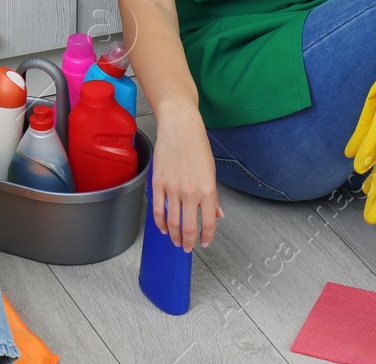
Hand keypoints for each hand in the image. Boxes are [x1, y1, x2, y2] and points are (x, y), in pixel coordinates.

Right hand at [150, 104, 222, 250]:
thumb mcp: (212, 172)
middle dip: (189, 242)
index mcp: (208, 190)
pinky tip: (163, 227)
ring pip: (172, 222)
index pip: (208, 223)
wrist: (180, 127)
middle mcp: (191, 192)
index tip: (204, 243)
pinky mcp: (158, 183)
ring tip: (176, 240)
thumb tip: (217, 214)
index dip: (206, 237)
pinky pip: (158, 209)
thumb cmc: (197, 146)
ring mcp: (173, 188)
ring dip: (174, 235)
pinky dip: (160, 222)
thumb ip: (214, 197)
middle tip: (187, 247)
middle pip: (189, 227)